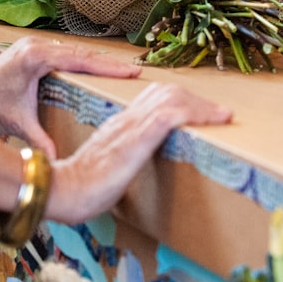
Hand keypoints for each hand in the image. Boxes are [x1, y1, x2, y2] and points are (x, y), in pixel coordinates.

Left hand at [0, 37, 144, 154]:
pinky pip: (65, 54)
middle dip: (109, 64)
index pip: (80, 60)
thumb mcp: (16, 123)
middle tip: (136, 72)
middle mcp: (38, 46)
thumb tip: (57, 161)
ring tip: (123, 71)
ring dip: (97, 62)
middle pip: (82, 53)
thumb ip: (39, 140)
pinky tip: (99, 71)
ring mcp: (36, 46)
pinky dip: (83, 62)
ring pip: (75, 52)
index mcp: (36, 58)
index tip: (131, 72)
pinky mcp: (34, 51)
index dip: (107, 67)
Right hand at [46, 82, 232, 223]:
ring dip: (201, 106)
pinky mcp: (135, 141)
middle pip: (167, 91)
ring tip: (222, 116)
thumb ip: (121, 161)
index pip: (155, 98)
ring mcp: (130, 128)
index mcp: (120, 125)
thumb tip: (133, 169)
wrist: (60, 190)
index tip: (202, 112)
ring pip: (171, 98)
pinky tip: (212, 121)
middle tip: (217, 114)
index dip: (182, 100)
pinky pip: (169, 116)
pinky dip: (194, 114)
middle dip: (196, 100)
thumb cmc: (79, 188)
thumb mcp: (107, 168)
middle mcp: (126, 120)